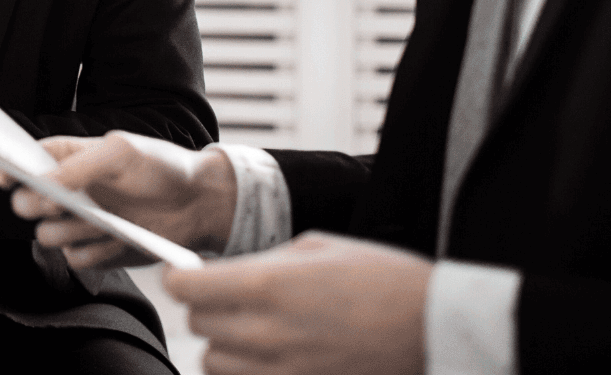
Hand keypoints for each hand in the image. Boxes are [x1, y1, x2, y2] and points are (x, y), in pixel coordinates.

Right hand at [0, 132, 236, 267]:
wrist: (198, 204)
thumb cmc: (162, 167)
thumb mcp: (122, 153)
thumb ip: (80, 165)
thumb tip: (41, 181)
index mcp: (70, 159)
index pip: (26, 161)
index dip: (8, 168)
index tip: (3, 175)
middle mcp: (70, 192)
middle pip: (28, 202)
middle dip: (35, 205)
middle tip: (55, 204)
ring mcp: (82, 223)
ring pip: (48, 235)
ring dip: (66, 231)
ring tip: (98, 221)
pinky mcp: (97, 250)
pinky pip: (75, 259)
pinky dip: (91, 252)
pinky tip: (116, 239)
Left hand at [164, 232, 429, 374]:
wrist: (431, 328)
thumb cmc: (381, 280)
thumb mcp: (316, 248)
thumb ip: (260, 262)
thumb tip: (223, 273)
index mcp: (267, 285)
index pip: (185, 287)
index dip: (179, 277)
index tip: (185, 274)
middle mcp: (266, 333)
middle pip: (196, 326)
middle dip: (207, 307)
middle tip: (231, 297)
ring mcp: (279, 371)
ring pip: (212, 363)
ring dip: (223, 345)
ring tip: (253, 329)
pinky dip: (244, 371)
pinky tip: (266, 355)